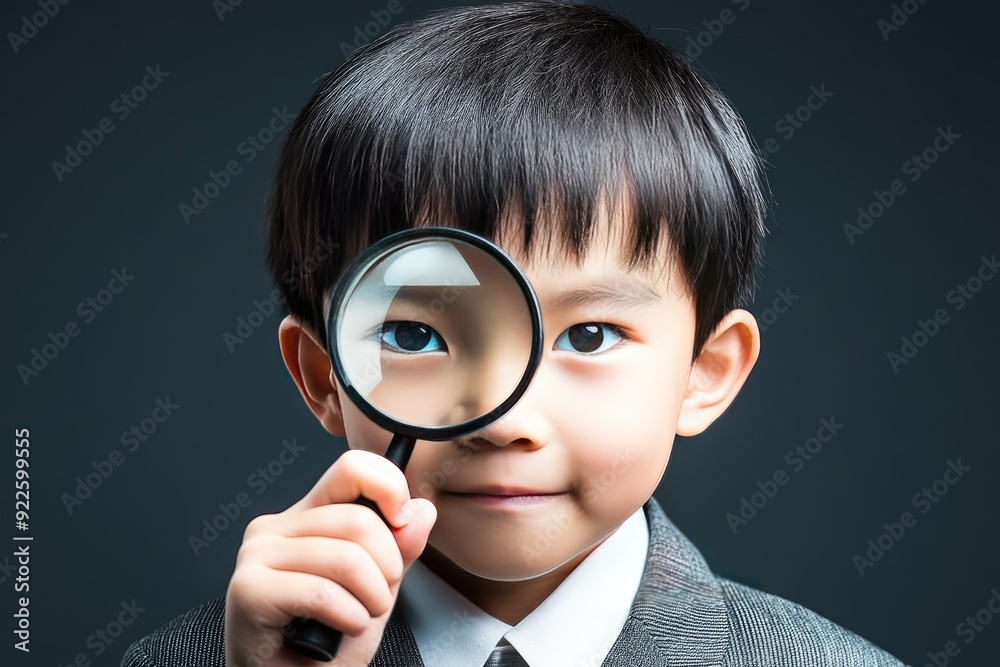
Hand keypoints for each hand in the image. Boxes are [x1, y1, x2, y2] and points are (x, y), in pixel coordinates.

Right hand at [224, 449, 436, 666]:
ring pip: (346, 557)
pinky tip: (342, 629)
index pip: (352, 469)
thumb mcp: (377, 589)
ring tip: (358, 617)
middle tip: (376, 598)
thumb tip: (421, 510)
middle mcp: (276, 527)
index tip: (403, 521)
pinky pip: (322, 593)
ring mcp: (257, 555)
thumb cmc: (327, 643)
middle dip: (387, 568)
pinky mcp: (248, 589)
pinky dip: (348, 618)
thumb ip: (399, 549)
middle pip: (358, 519)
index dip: (389, 487)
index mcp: (307, 516)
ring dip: (370, 600)